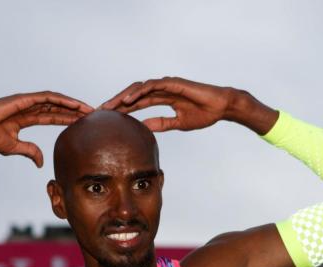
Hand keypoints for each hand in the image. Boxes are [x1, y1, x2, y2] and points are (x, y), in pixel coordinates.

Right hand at [0, 92, 93, 166]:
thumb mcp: (14, 147)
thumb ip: (30, 151)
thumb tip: (41, 162)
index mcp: (26, 118)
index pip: (53, 117)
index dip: (68, 119)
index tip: (83, 124)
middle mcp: (29, 108)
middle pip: (58, 108)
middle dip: (75, 111)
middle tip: (93, 115)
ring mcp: (26, 101)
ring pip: (56, 101)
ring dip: (73, 104)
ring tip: (89, 109)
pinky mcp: (23, 98)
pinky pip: (47, 98)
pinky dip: (61, 99)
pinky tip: (74, 104)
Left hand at [100, 77, 276, 134]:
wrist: (221, 107)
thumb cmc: (203, 114)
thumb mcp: (177, 123)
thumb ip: (161, 124)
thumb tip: (143, 128)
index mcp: (162, 98)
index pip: (137, 103)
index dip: (122, 110)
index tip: (108, 120)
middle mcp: (161, 90)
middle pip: (134, 94)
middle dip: (117, 103)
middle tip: (100, 113)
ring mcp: (167, 85)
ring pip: (139, 88)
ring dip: (123, 97)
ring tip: (109, 107)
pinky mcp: (173, 82)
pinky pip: (152, 86)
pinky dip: (139, 91)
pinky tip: (128, 100)